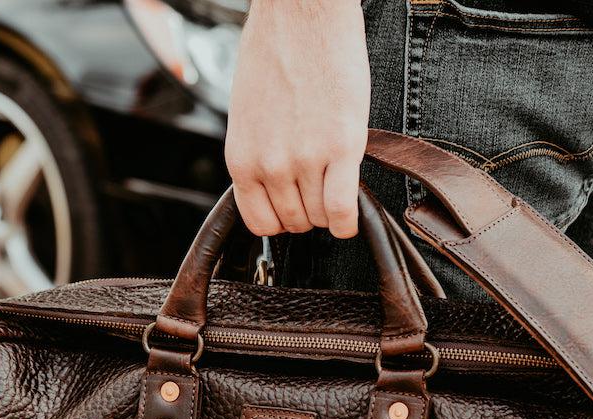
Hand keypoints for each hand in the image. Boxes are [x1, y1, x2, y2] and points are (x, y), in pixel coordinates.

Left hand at [225, 0, 369, 238]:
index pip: (261, 223)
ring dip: (331, 210)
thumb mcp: (247, 114)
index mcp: (242, 159)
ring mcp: (305, 159)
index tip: (295, 207)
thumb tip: (273, 186)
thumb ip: (257, 155)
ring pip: (321, 218)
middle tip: (319, 188)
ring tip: (335, 182)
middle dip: (309, 212)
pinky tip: (350, 214)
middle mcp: (270, 165)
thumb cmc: (275, 51)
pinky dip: (349, 221)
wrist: (301, 12)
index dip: (282, 220)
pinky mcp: (341, 148)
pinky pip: (343, 211)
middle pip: (295, 223)